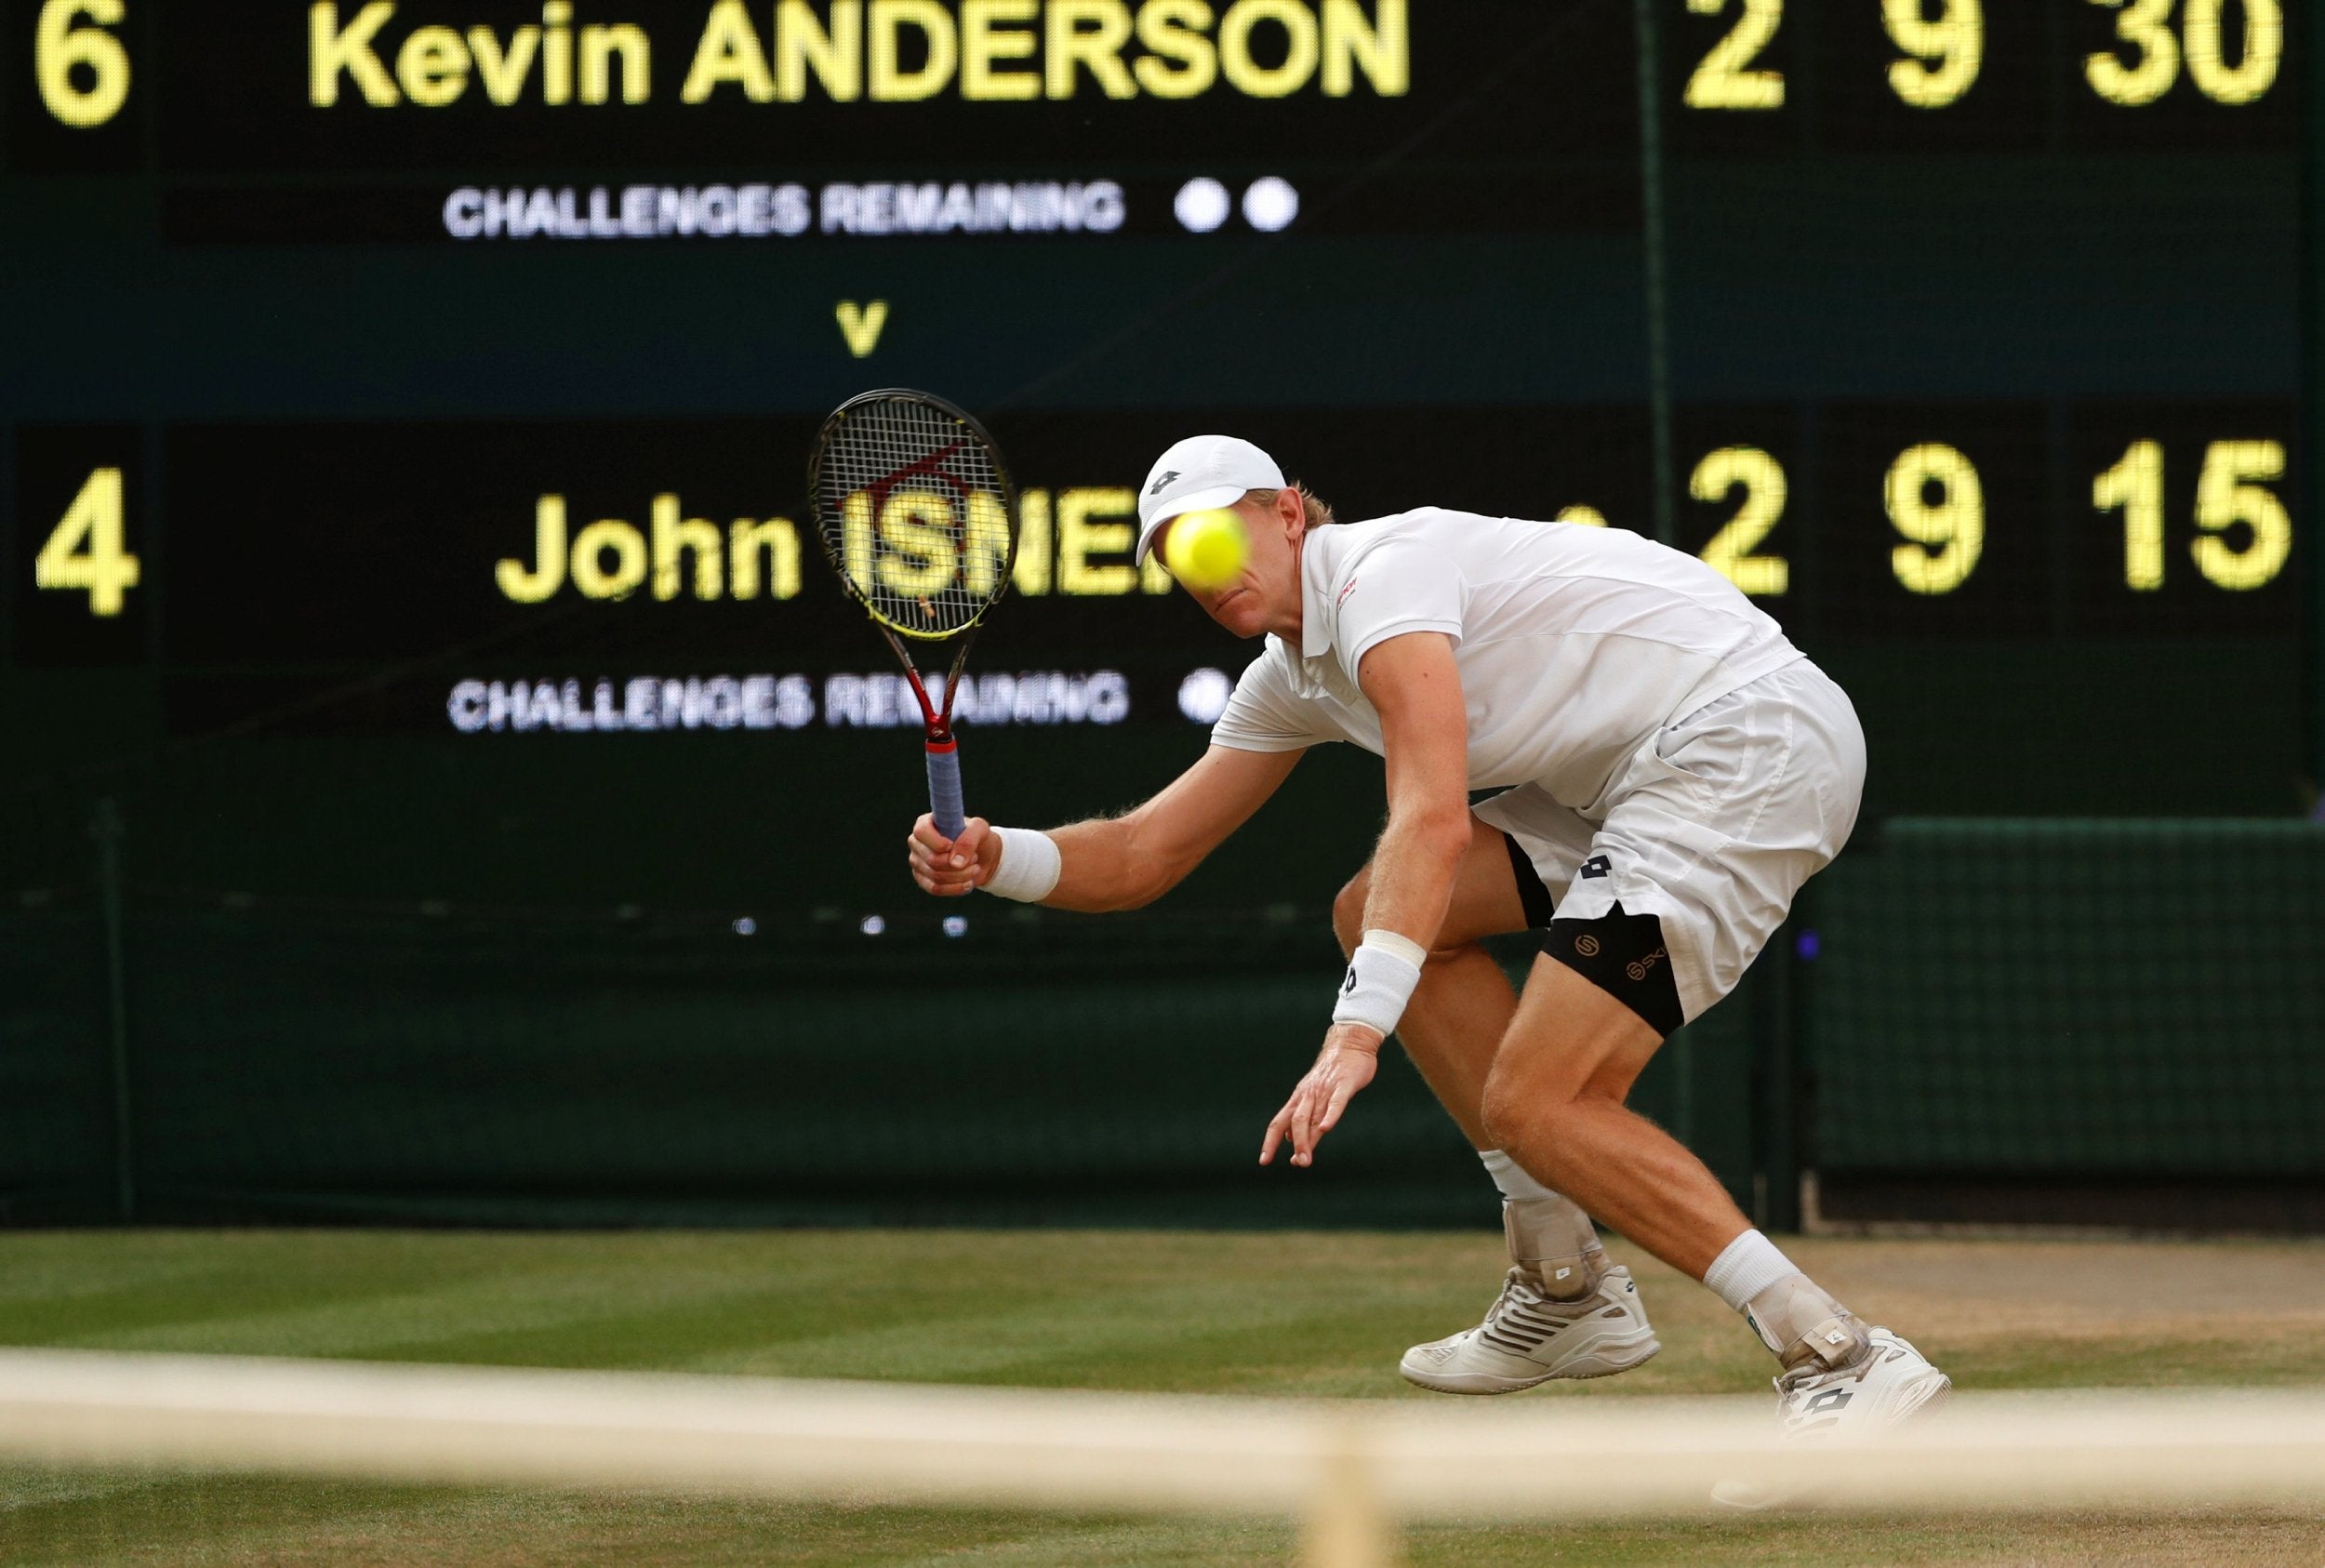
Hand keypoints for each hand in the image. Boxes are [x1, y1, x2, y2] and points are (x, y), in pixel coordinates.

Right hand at [907, 814, 997, 896]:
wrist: (982, 857)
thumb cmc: (977, 837)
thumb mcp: (979, 829)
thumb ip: (969, 839)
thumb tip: (955, 862)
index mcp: (926, 823)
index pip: (921, 832)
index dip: (938, 843)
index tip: (954, 847)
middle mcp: (917, 842)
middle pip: (931, 859)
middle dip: (958, 863)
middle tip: (975, 858)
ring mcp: (918, 862)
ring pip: (936, 876)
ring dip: (961, 875)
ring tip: (974, 868)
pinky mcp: (923, 879)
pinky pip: (936, 889)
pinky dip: (955, 888)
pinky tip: (968, 883)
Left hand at [1259, 1023, 1382, 1167]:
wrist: (1350, 1044)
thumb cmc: (1332, 1074)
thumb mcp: (1312, 1096)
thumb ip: (1302, 1118)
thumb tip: (1288, 1139)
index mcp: (1299, 1099)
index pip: (1279, 1123)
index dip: (1270, 1142)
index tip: (1263, 1161)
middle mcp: (1308, 1095)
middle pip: (1295, 1122)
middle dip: (1297, 1145)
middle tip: (1299, 1165)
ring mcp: (1325, 1090)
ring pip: (1313, 1116)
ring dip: (1309, 1139)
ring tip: (1307, 1159)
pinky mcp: (1343, 1085)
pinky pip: (1335, 1102)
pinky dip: (1330, 1115)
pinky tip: (1326, 1128)